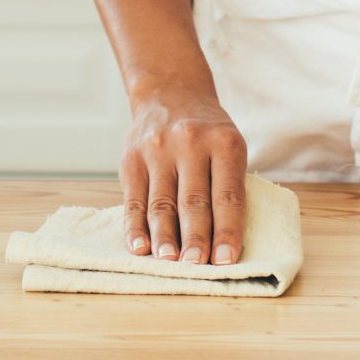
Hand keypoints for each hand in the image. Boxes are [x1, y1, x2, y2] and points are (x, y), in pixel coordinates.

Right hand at [120, 87, 246, 265]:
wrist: (170, 93)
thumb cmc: (208, 132)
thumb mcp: (229, 145)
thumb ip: (226, 185)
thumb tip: (220, 242)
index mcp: (224, 143)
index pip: (227, 195)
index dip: (227, 230)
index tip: (226, 260)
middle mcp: (190, 144)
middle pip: (193, 202)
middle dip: (196, 239)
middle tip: (196, 266)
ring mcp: (157, 150)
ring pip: (161, 204)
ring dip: (165, 238)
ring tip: (170, 262)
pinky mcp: (131, 159)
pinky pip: (134, 200)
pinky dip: (136, 228)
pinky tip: (140, 247)